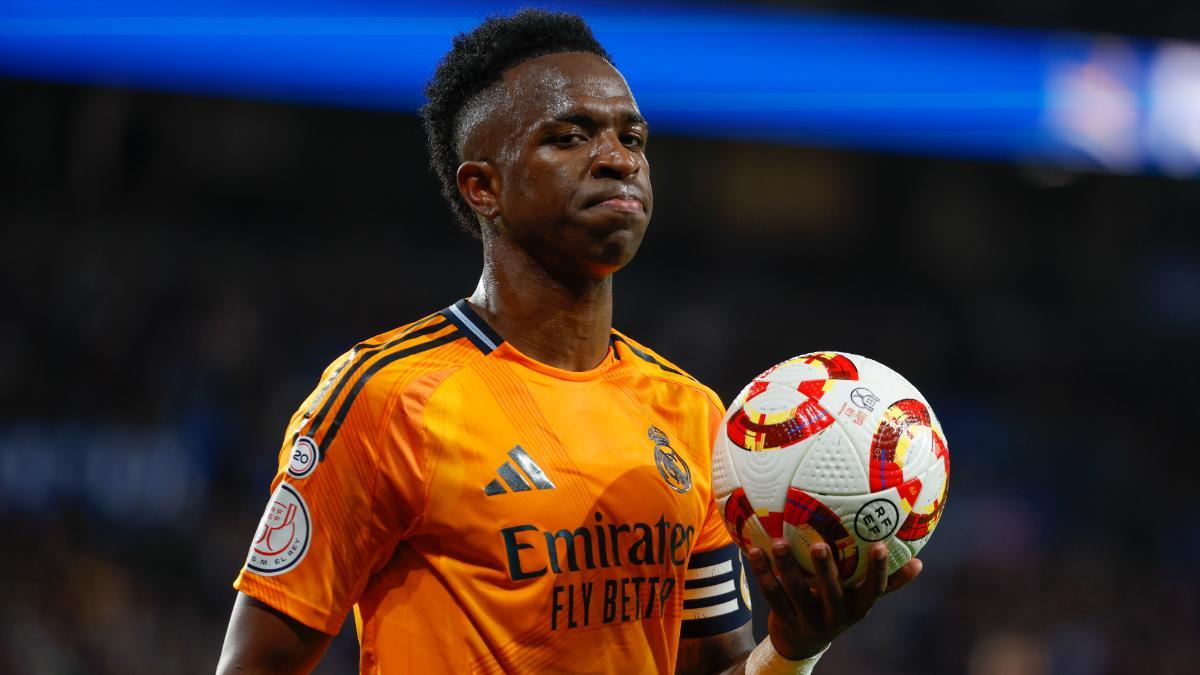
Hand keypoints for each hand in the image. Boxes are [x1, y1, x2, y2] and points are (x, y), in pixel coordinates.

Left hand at [746, 540, 922, 659]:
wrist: (801, 643)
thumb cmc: (836, 608)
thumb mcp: (859, 599)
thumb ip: (885, 581)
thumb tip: (920, 562)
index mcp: (857, 608)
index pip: (873, 590)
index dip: (878, 570)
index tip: (881, 545)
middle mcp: (836, 616)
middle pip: (831, 593)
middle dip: (825, 570)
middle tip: (818, 544)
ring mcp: (809, 620)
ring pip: (796, 593)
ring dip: (786, 567)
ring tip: (779, 543)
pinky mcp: (784, 620)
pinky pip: (773, 595)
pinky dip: (763, 573)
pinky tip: (756, 551)